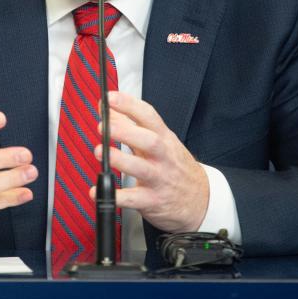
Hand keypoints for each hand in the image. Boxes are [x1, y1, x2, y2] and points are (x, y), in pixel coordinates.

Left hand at [91, 91, 208, 232]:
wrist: (200, 199)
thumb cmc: (173, 166)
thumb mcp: (158, 141)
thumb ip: (129, 124)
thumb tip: (106, 108)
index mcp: (163, 138)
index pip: (149, 116)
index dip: (129, 105)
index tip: (110, 97)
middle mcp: (163, 157)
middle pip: (149, 141)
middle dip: (125, 132)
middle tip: (103, 125)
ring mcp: (159, 179)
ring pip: (141, 169)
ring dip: (119, 160)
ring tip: (99, 152)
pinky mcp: (152, 201)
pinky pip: (133, 199)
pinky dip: (115, 196)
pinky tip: (98, 191)